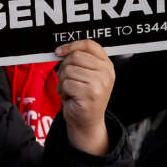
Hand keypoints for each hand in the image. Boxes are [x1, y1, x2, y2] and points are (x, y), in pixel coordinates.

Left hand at [55, 40, 114, 154]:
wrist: (87, 121)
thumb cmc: (83, 96)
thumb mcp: (87, 75)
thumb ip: (80, 60)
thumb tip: (61, 50)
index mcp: (106, 65)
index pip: (89, 45)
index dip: (71, 45)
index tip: (59, 51)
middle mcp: (106, 73)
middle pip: (75, 56)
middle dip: (64, 67)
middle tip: (66, 79)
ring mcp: (100, 83)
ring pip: (69, 70)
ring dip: (63, 81)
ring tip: (70, 90)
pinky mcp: (91, 94)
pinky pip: (66, 83)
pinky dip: (63, 91)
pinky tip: (71, 97)